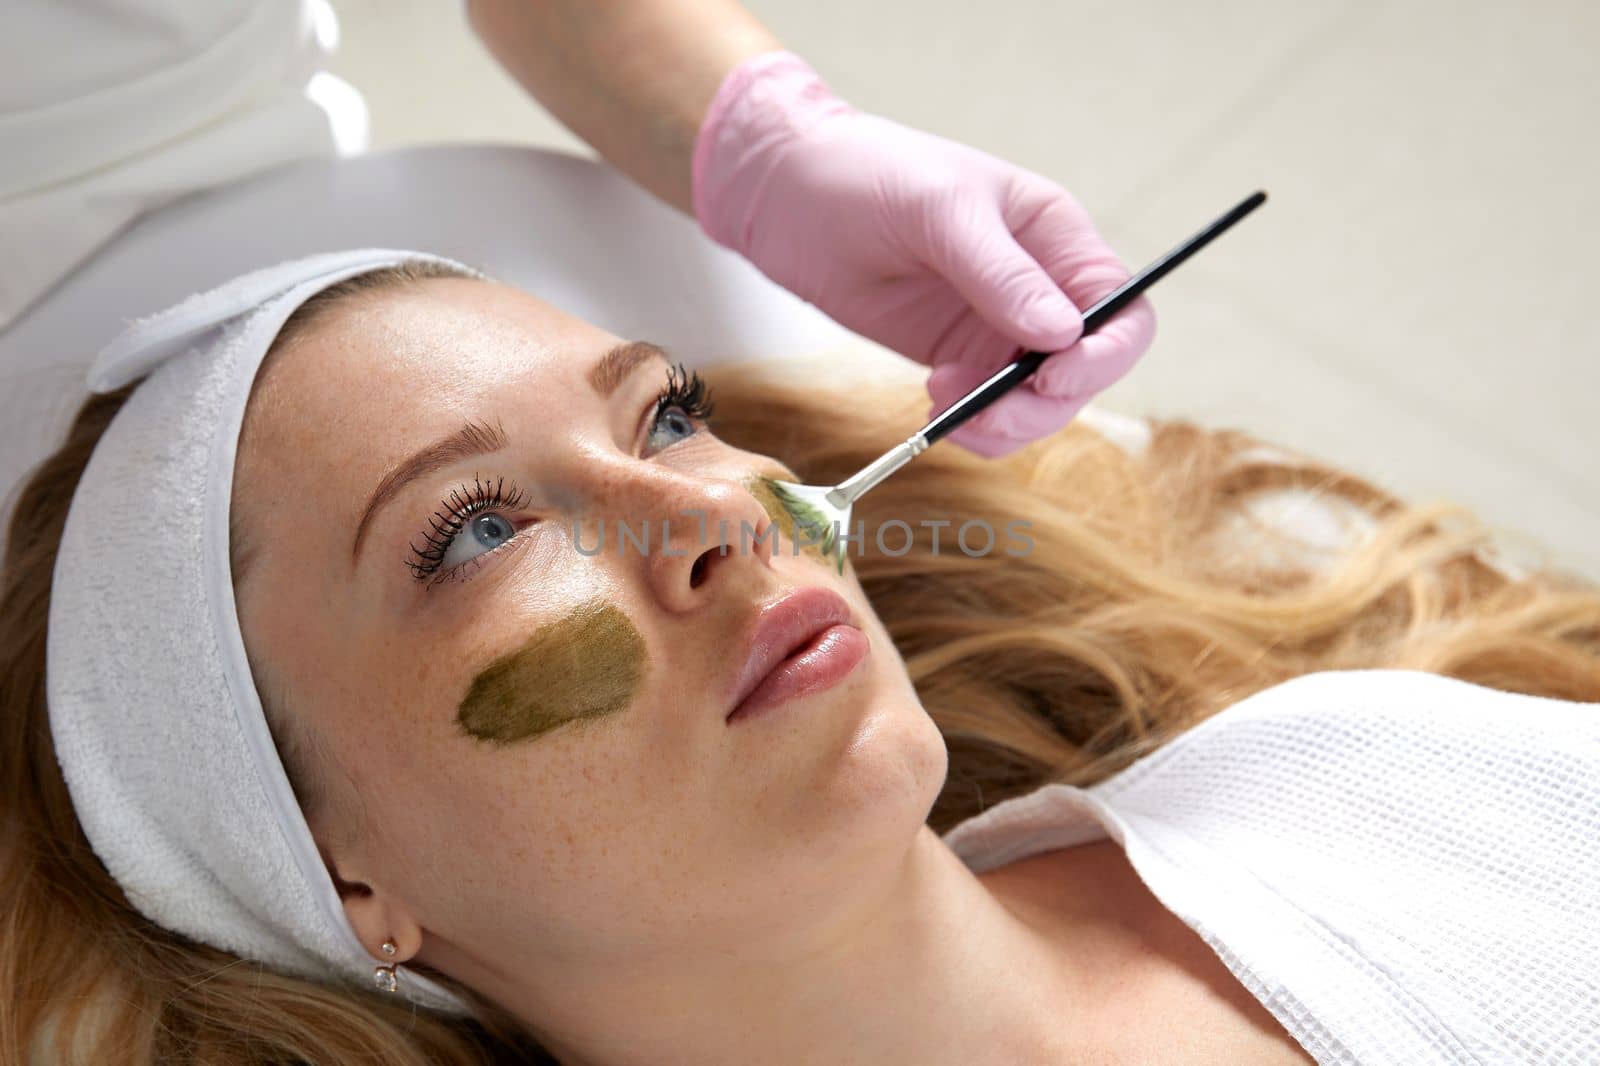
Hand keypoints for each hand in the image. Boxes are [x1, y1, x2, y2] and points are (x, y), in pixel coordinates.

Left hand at [692, 51, 1155, 456]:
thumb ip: (1001, 273)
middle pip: (1086, 371)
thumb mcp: (939, 209)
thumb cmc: (868, 174)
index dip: (1105, 354)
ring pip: (1039, 404)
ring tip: (945, 404)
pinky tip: (934, 402)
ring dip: (1005, 423)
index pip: (1122, 310)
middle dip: (1046, 403)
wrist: (789, 196)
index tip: (1054, 376)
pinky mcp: (956, 357)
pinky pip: (988, 410)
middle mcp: (1039, 287)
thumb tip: (1062, 335)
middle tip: (989, 411)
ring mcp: (997, 328)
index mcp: (1056, 237)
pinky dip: (971, 423)